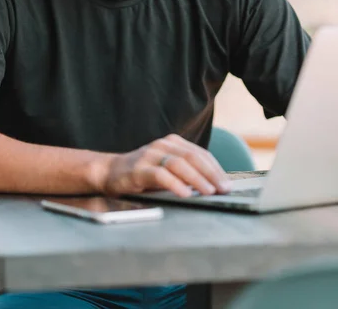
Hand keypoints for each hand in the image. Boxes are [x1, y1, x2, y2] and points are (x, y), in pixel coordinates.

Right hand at [99, 133, 231, 197]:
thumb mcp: (167, 169)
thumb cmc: (143, 174)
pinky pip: (160, 175)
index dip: (216, 169)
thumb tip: (213, 187)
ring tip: (209, 192)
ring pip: (179, 164)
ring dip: (197, 179)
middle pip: (192, 157)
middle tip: (223, 189)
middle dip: (211, 174)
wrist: (110, 172)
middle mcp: (162, 145)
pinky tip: (185, 194)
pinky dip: (175, 184)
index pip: (200, 154)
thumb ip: (186, 172)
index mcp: (173, 143)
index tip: (227, 184)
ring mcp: (150, 155)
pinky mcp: (139, 169)